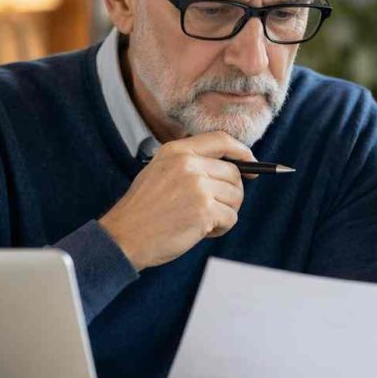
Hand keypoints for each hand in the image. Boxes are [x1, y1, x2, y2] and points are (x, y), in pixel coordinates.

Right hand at [99, 131, 255, 269]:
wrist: (124, 237)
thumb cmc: (144, 211)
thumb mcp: (159, 172)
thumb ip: (190, 164)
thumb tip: (232, 169)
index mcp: (177, 151)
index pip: (221, 140)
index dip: (242, 151)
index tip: (252, 163)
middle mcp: (188, 164)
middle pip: (234, 174)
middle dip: (231, 194)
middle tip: (214, 209)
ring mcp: (197, 186)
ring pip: (236, 197)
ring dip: (225, 213)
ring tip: (202, 221)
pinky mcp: (204, 210)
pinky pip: (231, 217)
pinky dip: (221, 228)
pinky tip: (202, 232)